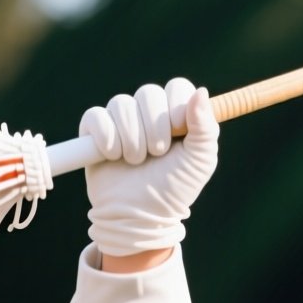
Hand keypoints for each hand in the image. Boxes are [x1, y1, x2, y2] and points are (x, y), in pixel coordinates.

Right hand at [80, 79, 218, 256]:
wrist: (140, 215)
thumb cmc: (174, 189)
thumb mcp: (200, 161)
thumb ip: (206, 127)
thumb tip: (201, 91)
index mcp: (177, 115)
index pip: (177, 87)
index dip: (176, 108)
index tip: (178, 134)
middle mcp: (149, 112)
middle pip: (148, 92)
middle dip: (154, 128)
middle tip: (157, 155)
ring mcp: (121, 119)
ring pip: (121, 104)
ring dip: (132, 139)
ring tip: (136, 162)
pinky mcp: (96, 130)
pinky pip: (96, 116)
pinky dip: (106, 138)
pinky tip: (113, 156)